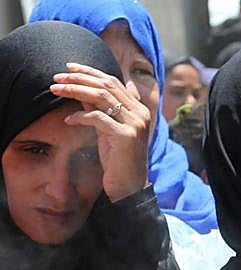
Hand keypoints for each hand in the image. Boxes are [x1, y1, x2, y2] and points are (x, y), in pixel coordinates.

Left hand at [51, 63, 151, 202]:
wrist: (129, 186)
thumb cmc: (117, 158)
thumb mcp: (106, 128)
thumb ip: (97, 108)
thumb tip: (79, 88)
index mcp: (138, 109)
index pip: (113, 81)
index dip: (90, 72)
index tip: (68, 68)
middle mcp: (140, 113)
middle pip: (106, 85)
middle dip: (78, 78)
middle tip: (56, 77)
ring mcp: (135, 124)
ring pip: (101, 97)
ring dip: (74, 90)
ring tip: (55, 90)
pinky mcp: (126, 136)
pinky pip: (98, 118)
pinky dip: (80, 116)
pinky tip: (68, 119)